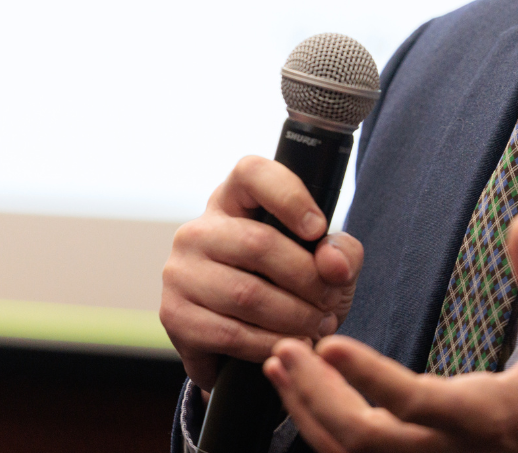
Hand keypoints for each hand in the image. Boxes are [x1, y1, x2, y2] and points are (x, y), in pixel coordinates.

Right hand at [160, 155, 363, 390]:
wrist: (253, 336)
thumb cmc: (293, 280)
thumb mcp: (328, 259)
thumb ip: (342, 251)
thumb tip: (332, 264)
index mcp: (234, 197)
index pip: (253, 173)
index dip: (289, 197)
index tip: (319, 228)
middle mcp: (198, 229)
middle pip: (258, 243)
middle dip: (307, 277)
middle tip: (333, 300)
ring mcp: (180, 271)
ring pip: (246, 293)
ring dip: (293, 316)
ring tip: (320, 326)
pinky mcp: (174, 316)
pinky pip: (229, 332)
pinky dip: (268, 343)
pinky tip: (291, 344)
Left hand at [264, 212, 517, 452]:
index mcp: (485, 415)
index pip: (416, 401)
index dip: (369, 376)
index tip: (329, 342)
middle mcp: (451, 451)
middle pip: (365, 441)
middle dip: (316, 397)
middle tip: (283, 348)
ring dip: (310, 413)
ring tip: (280, 364)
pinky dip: (326, 431)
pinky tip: (307, 394)